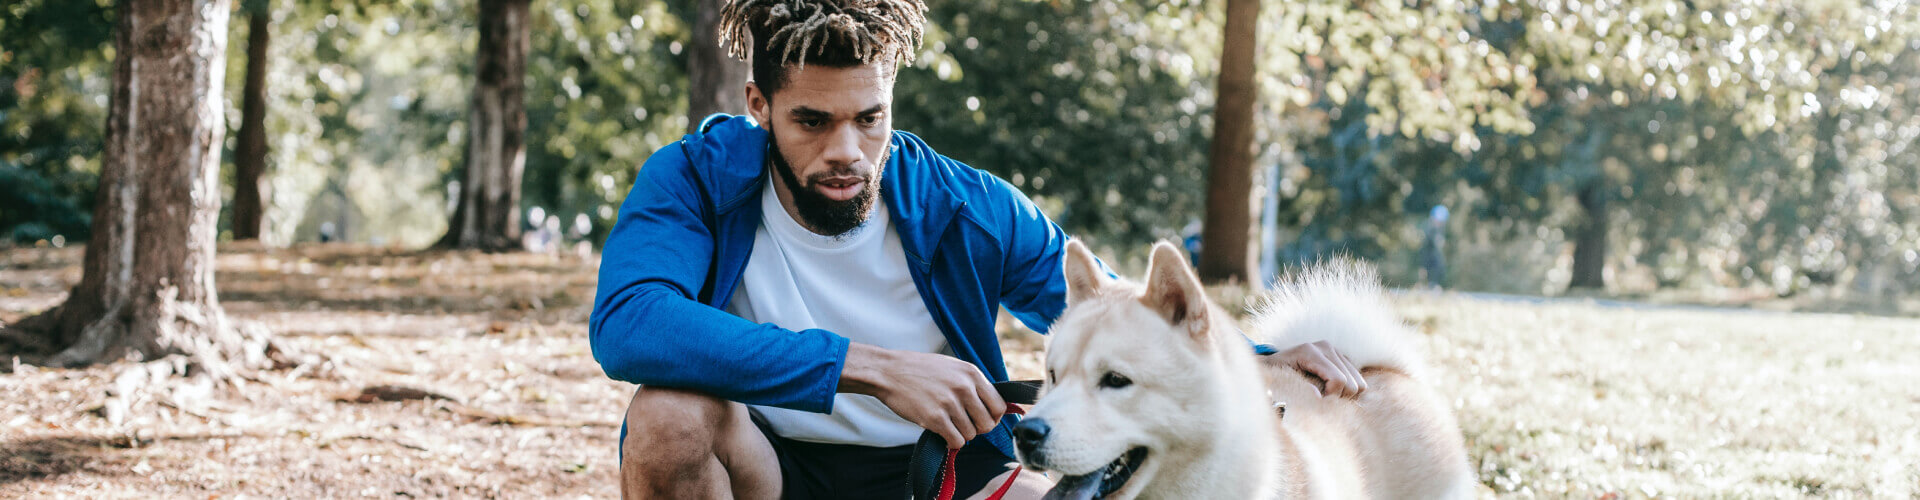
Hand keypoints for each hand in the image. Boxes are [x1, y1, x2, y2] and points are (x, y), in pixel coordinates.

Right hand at [841, 343, 1005, 448]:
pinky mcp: (935, 418)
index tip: (983, 419)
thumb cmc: (920, 370)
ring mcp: (949, 403)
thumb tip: (991, 405)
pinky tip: (944, 434)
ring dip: (961, 435)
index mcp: (971, 373)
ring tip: (949, 426)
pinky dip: (952, 442)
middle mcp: (964, 387)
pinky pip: (956, 441)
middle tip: (964, 424)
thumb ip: (972, 383)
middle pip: (987, 423)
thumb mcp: (953, 367)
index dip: (993, 417)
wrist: (889, 371)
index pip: (999, 405)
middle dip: (977, 428)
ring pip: (971, 434)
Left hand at [1268, 340, 1366, 397]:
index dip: (1332, 398)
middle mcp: (1325, 347)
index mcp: (1309, 352)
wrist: (1272, 364)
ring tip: (1326, 399)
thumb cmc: (1273, 377)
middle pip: (1352, 383)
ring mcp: (1335, 351)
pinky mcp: (1341, 357)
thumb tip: (1317, 396)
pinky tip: (1331, 394)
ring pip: (1359, 383)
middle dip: (1339, 399)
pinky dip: (1348, 392)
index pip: (1338, 380)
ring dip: (1345, 396)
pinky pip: (1358, 380)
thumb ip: (1297, 389)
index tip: (1317, 404)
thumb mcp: (1279, 384)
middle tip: (1322, 404)